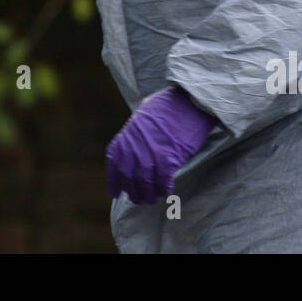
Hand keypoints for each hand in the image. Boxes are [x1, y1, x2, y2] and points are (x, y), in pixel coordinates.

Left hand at [105, 84, 217, 203]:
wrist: (187, 100)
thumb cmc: (167, 106)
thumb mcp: (142, 116)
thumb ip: (135, 135)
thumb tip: (133, 151)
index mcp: (126, 137)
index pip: (115, 165)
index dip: (115, 182)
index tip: (117, 193)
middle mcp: (134, 147)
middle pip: (129, 178)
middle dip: (134, 192)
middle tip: (141, 199)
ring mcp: (150, 153)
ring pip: (145, 183)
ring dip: (149, 195)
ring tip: (153, 198)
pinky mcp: (168, 158)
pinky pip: (162, 181)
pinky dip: (163, 189)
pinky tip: (166, 191)